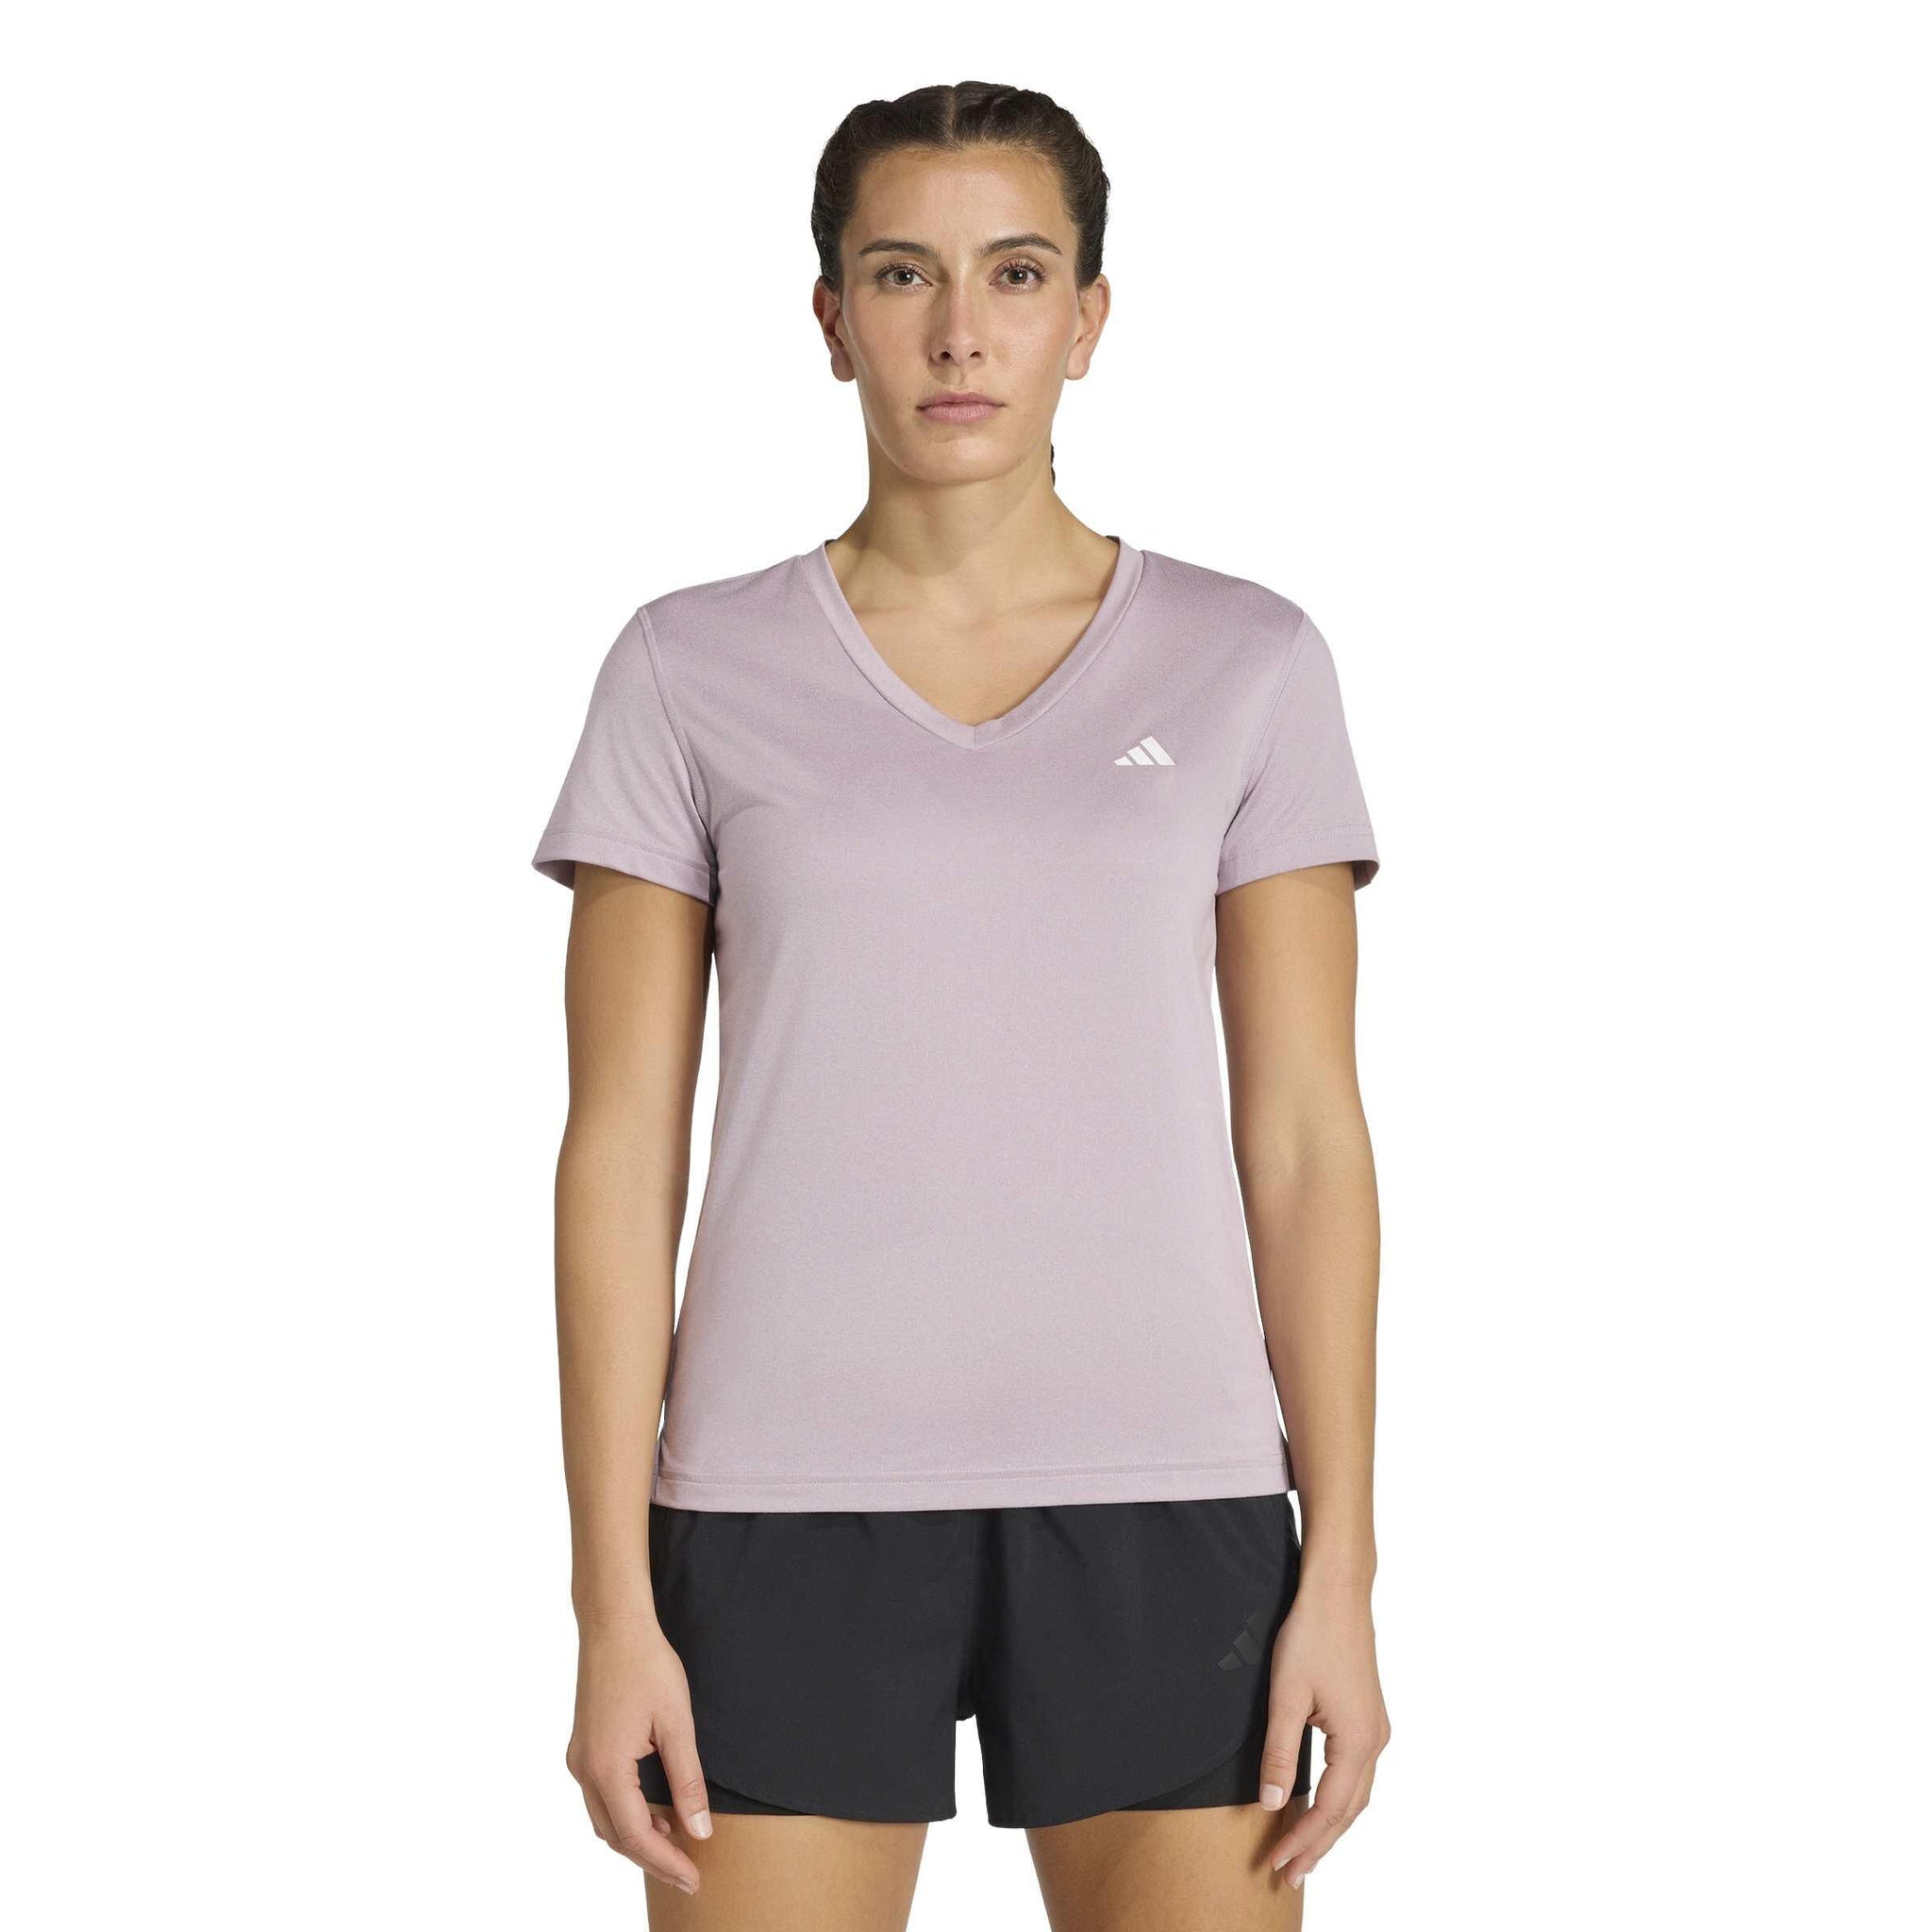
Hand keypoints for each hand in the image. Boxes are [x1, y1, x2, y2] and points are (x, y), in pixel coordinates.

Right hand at [565, 1612, 712, 1897]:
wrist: (613, 1624)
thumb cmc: (647, 1666)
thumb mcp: (677, 1724)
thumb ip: (687, 1781)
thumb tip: (699, 1830)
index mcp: (607, 1769)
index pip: (636, 1836)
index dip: (666, 1863)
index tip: (693, 1879)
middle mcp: (584, 1770)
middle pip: (615, 1835)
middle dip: (651, 1858)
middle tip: (688, 1871)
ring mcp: (579, 1758)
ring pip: (604, 1819)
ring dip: (636, 1838)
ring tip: (675, 1843)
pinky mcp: (582, 1746)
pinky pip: (599, 1797)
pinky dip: (624, 1814)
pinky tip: (652, 1810)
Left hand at [1256, 1577, 1391, 1888]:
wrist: (1337, 1593)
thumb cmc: (1311, 1636)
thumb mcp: (1286, 1696)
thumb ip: (1280, 1753)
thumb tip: (1273, 1803)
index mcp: (1358, 1741)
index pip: (1330, 1809)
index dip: (1303, 1840)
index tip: (1277, 1863)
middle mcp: (1375, 1741)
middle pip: (1349, 1811)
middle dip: (1319, 1844)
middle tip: (1290, 1874)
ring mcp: (1376, 1728)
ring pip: (1357, 1795)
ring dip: (1330, 1825)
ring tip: (1303, 1850)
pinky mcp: (1369, 1716)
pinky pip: (1357, 1773)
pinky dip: (1339, 1799)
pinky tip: (1320, 1804)